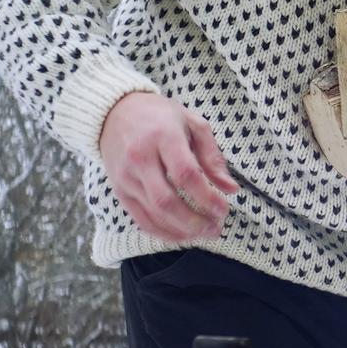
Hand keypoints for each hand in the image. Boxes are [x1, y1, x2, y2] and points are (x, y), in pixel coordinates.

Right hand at [100, 92, 238, 239]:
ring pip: (153, 214)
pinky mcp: (119, 190)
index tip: (224, 209)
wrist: (114, 112)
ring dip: (182, 231)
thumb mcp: (193, 124)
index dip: (207, 197)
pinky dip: (162, 232)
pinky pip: (140, 219)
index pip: (186, 175)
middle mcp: (140, 158)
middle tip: (216, 228)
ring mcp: (126, 176)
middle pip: (167, 201)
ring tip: (204, 233)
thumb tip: (231, 189)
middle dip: (195, 221)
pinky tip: (182, 235)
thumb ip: (212, 156)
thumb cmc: (160, 116)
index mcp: (162, 137)